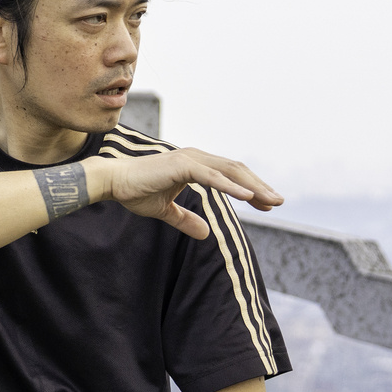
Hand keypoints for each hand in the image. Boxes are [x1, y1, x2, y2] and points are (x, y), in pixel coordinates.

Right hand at [87, 149, 281, 240]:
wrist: (112, 182)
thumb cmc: (135, 191)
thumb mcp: (165, 211)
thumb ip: (185, 220)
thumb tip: (205, 234)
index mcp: (194, 164)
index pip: (230, 174)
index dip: (250, 188)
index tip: (267, 204)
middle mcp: (196, 157)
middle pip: (236, 170)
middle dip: (259, 186)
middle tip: (279, 202)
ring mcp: (190, 159)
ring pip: (230, 171)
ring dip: (253, 186)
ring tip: (270, 201)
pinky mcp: (182, 165)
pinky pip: (212, 177)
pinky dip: (231, 186)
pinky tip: (248, 196)